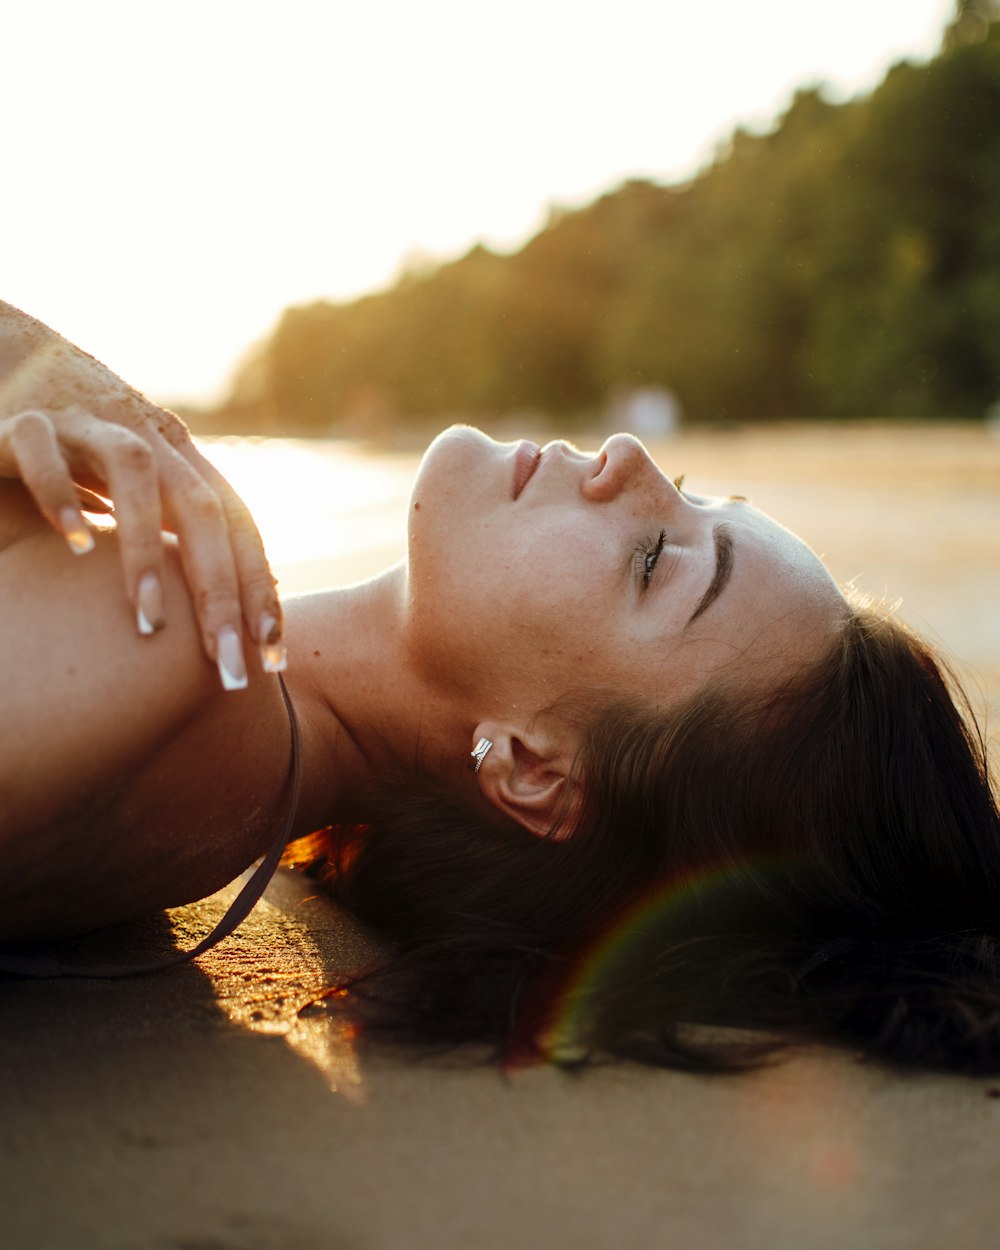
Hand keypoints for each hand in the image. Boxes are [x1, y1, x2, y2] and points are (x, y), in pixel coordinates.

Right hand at [0, 304, 284, 689]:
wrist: (13, 361)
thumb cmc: (82, 454)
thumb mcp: (139, 496)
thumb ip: (175, 541)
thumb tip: (225, 615)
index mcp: (183, 463)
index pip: (239, 527)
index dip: (260, 589)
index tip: (273, 656)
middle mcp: (150, 440)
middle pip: (204, 511)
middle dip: (222, 593)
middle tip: (227, 666)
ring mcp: (90, 423)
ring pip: (135, 473)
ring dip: (145, 550)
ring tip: (149, 621)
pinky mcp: (27, 418)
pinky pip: (44, 448)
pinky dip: (62, 493)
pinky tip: (75, 544)